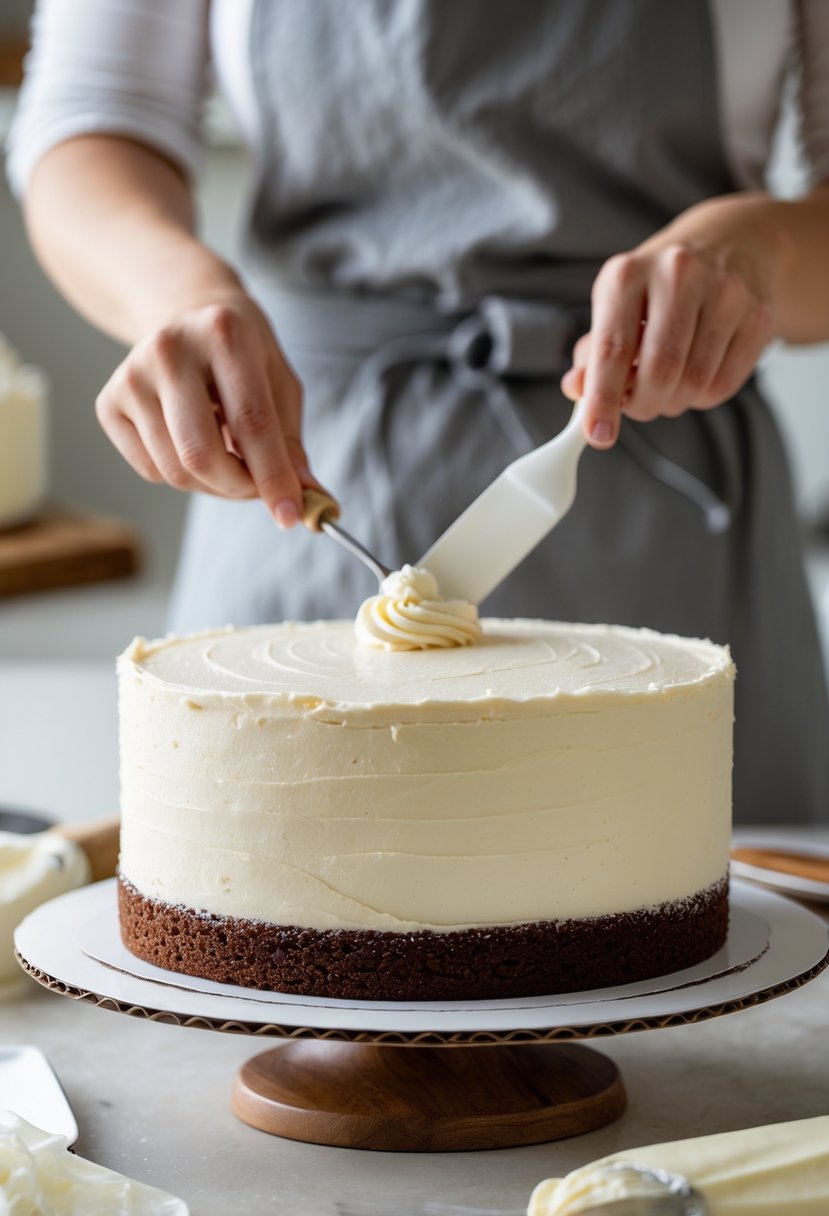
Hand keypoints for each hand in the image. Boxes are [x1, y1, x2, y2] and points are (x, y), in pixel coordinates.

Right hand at [95, 291, 320, 526]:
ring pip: (175, 471)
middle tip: (258, 490)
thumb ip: (291, 444)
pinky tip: (194, 441)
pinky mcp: (108, 403)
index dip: (273, 477)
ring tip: (229, 457)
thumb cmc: (244, 357)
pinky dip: (182, 475)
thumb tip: (307, 502)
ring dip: (213, 485)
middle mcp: (168, 350)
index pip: (251, 423)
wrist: (187, 318)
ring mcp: (131, 376)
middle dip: (238, 488)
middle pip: (201, 454)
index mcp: (224, 334)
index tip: (291, 516)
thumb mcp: (280, 385)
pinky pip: (151, 471)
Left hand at [562, 201, 776, 448]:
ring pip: (694, 384)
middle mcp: (678, 275)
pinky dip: (703, 396)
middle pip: (659, 372)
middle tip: (637, 405)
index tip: (598, 435)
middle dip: (643, 405)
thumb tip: (577, 390)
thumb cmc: (657, 288)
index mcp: (627, 275)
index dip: (603, 400)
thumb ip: (593, 354)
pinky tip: (696, 374)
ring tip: (667, 383)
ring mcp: (725, 293)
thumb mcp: (615, 307)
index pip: (612, 350)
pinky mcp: (758, 315)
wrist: (727, 244)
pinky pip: (724, 385)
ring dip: (673, 402)